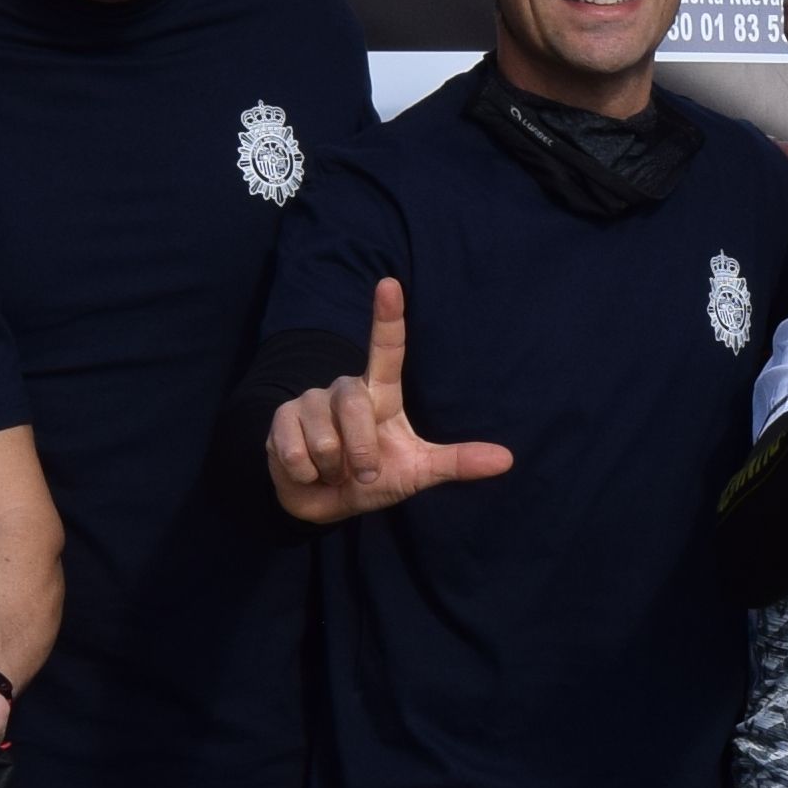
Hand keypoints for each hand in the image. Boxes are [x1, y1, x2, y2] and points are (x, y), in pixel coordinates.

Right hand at [263, 280, 516, 524]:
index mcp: (380, 393)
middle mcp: (344, 388)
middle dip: (361, 451)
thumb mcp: (417, 473)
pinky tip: (308, 472)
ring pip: (324, 437)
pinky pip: (295, 451)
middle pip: (355, 405)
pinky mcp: (280, 420)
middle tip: (365, 474)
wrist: (322, 503)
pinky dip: (305, 474)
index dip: (387, 317)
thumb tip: (507, 460)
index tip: (390, 284)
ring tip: (331, 470)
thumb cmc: (374, 479)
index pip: (386, 349)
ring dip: (332, 467)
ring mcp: (310, 401)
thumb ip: (456, 463)